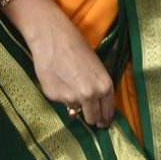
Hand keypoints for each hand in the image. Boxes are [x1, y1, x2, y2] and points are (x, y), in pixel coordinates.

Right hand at [19, 0, 114, 126]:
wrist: (52, 37)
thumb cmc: (76, 47)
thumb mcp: (94, 68)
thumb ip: (96, 90)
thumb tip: (87, 109)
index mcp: (105, 86)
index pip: (108, 113)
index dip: (105, 119)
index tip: (102, 122)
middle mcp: (91, 95)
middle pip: (93, 119)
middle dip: (91, 117)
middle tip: (87, 113)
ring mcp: (72, 98)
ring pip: (75, 111)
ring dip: (73, 103)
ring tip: (68, 83)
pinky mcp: (55, 97)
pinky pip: (60, 101)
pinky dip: (60, 95)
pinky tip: (57, 78)